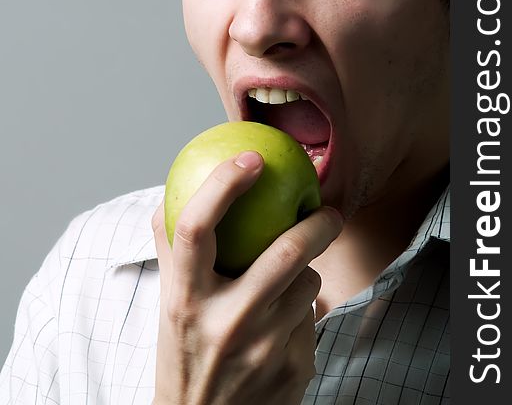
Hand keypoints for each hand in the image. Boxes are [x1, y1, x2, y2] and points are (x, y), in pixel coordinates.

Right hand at [152, 150, 341, 404]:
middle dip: (319, 223)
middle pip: (284, 251)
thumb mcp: (169, 305)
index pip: (196, 226)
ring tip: (284, 289)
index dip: (223, 183)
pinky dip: (303, 311)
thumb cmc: (183, 356)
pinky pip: (312, 318)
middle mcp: (225, 322)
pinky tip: (282, 329)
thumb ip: (171, 250)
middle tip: (329, 212)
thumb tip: (170, 196)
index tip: (251, 157)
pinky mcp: (293, 368)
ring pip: (307, 284)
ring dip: (304, 275)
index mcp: (185, 299)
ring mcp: (263, 348)